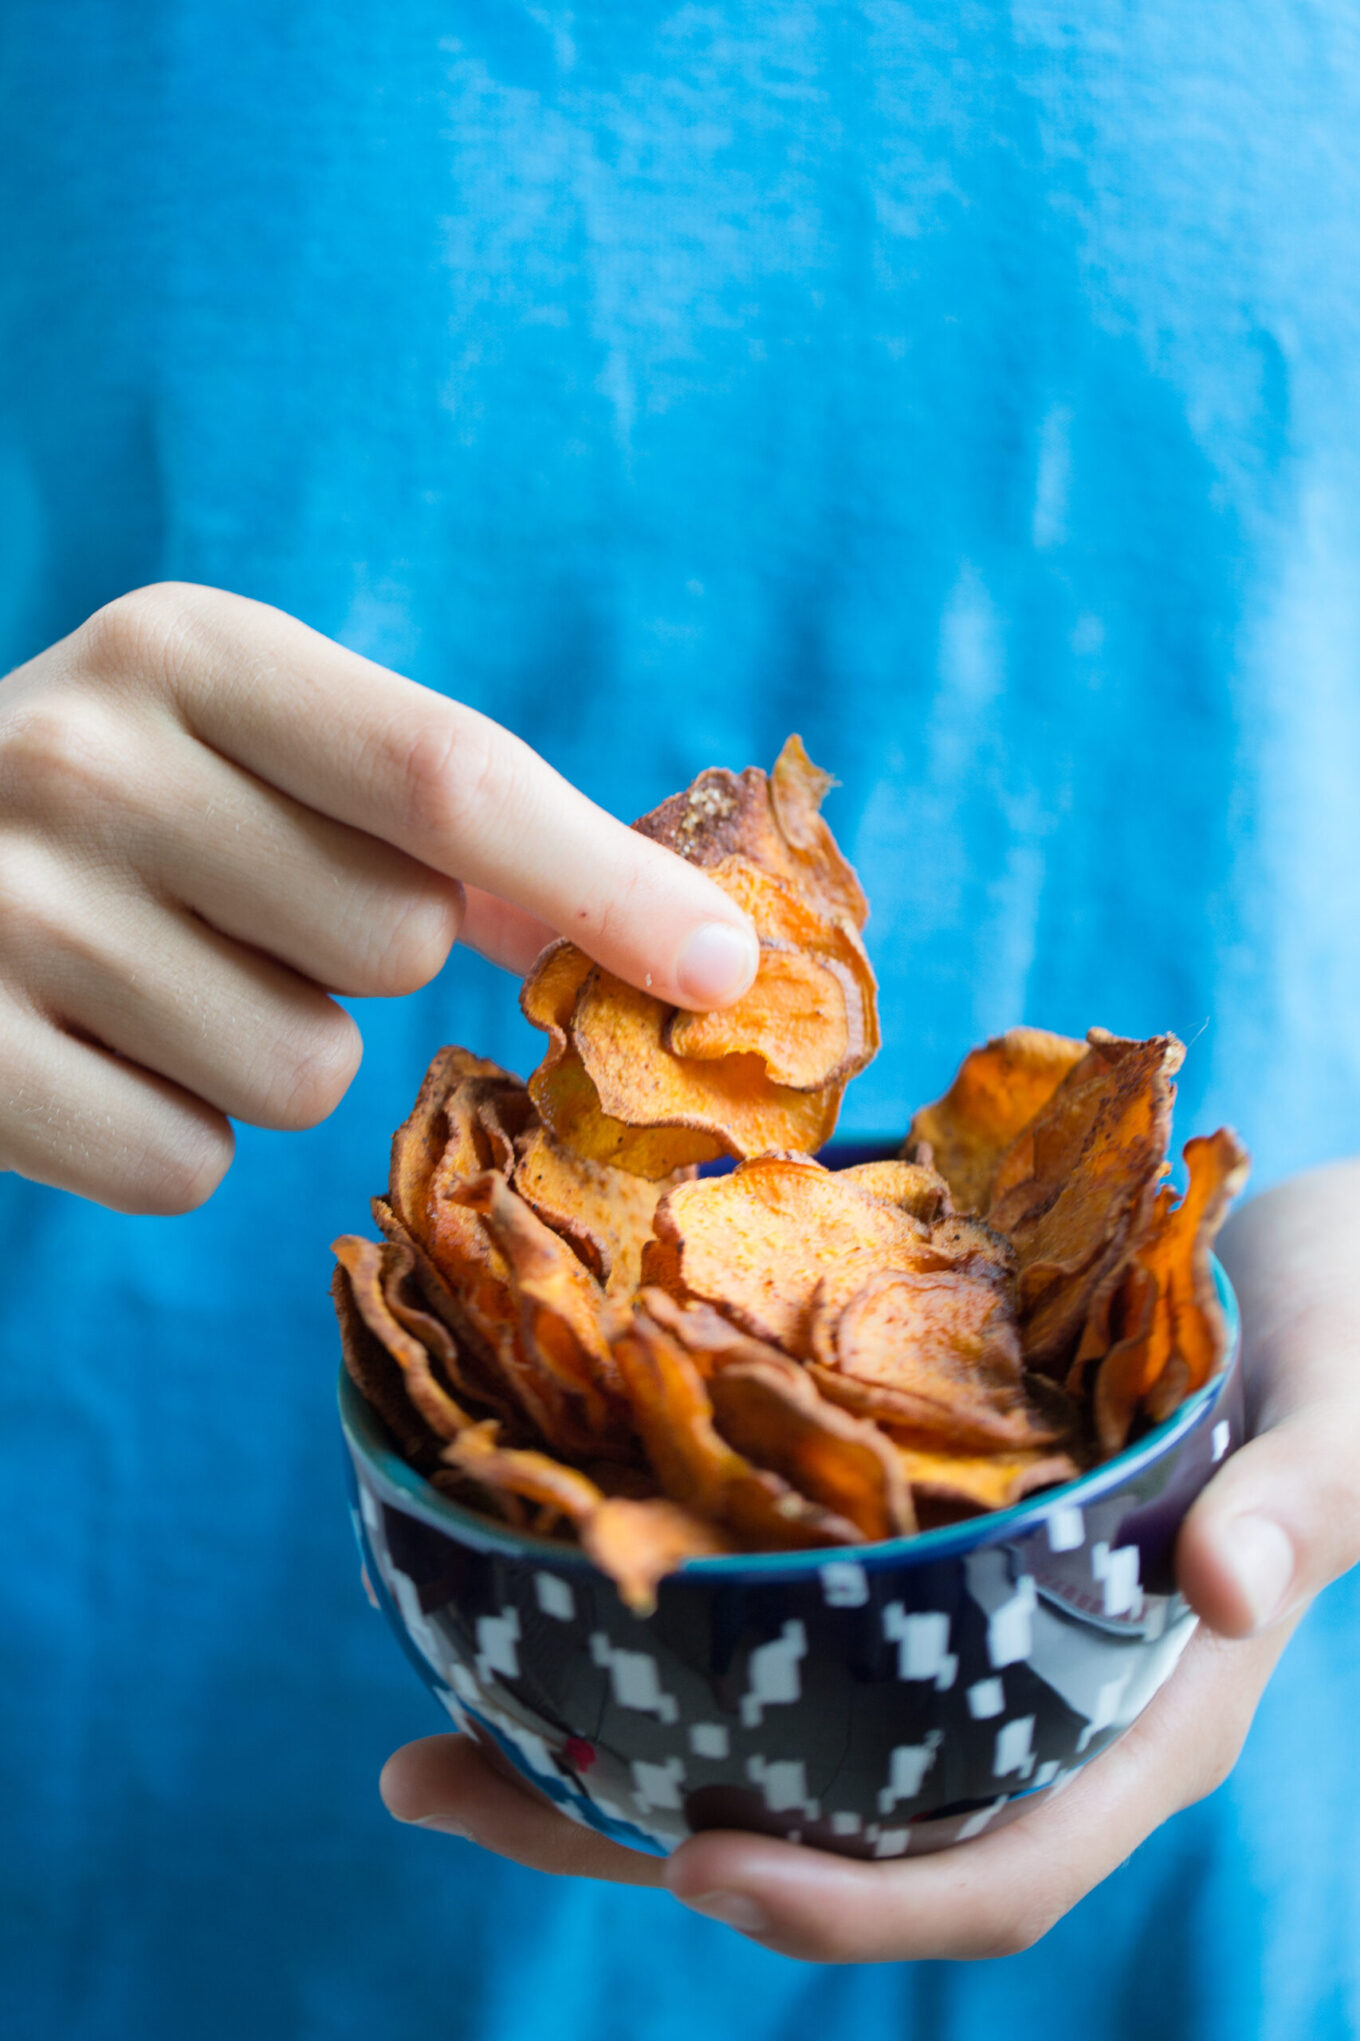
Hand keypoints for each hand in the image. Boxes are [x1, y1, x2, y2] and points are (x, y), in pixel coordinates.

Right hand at [0, 584, 757, 1211]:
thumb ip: (446, 818)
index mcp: (188, 651)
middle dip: (362, 959)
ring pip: (306, 1074)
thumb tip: (678, 935)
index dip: (603, 883)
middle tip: (241, 912)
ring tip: (151, 980)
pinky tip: (90, 1054)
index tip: (726, 971)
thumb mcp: (255, 746)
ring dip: (266, 1052)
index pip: (449, 777)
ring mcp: (5, 912)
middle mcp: (84, 757)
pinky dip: (171, 1135)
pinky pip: (188, 1167)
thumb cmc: (124, 810)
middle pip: (397, 943)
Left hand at [379, 1160, 1359, 1960]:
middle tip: (435, 1791)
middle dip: (640, 1844)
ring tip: (428, 1732)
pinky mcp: (916, 1558)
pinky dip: (667, 1629)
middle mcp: (1029, 1708)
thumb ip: (1307, 1503)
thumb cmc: (1351, 1347)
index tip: (700, 1872)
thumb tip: (1226, 1590)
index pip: (998, 1874)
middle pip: (835, 1837)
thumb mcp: (1349, 1413)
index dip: (854, 1906)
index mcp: (1140, 1721)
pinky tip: (549, 1582)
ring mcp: (963, 1641)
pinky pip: (782, 1627)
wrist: (1318, 1280)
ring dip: (607, 1751)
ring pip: (779, 1743)